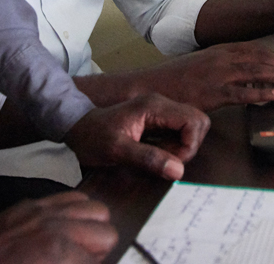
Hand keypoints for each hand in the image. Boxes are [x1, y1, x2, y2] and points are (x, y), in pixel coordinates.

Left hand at [0, 192, 116, 263]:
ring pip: (94, 209)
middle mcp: (57, 225)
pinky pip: (70, 197)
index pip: (101, 259)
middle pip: (106, 232)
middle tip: (85, 262)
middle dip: (99, 252)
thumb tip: (87, 260)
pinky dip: (75, 212)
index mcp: (59, 250)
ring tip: (80, 245)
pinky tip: (66, 227)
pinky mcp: (32, 204)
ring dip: (91, 229)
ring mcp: (45, 210)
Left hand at [62, 93, 209, 180]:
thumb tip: (178, 170)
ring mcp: (160, 111)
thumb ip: (148, 158)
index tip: (173, 163)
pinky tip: (157, 154)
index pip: (194, 120)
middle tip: (168, 161)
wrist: (76, 127)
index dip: (190, 145)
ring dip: (182, 147)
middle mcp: (161, 103)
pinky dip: (174, 146)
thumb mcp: (117, 150)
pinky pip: (179, 132)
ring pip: (191, 127)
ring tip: (160, 158)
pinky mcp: (157, 120)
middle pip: (198, 121)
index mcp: (154, 106)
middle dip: (189, 146)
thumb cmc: (92, 137)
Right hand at [135, 42, 273, 111]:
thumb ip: (220, 66)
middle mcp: (221, 58)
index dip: (273, 55)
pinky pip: (243, 92)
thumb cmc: (174, 79)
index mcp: (218, 51)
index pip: (253, 49)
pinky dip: (261, 93)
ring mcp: (217, 75)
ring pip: (255, 71)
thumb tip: (239, 74)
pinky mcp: (213, 93)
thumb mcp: (200, 65)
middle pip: (259, 58)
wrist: (151, 85)